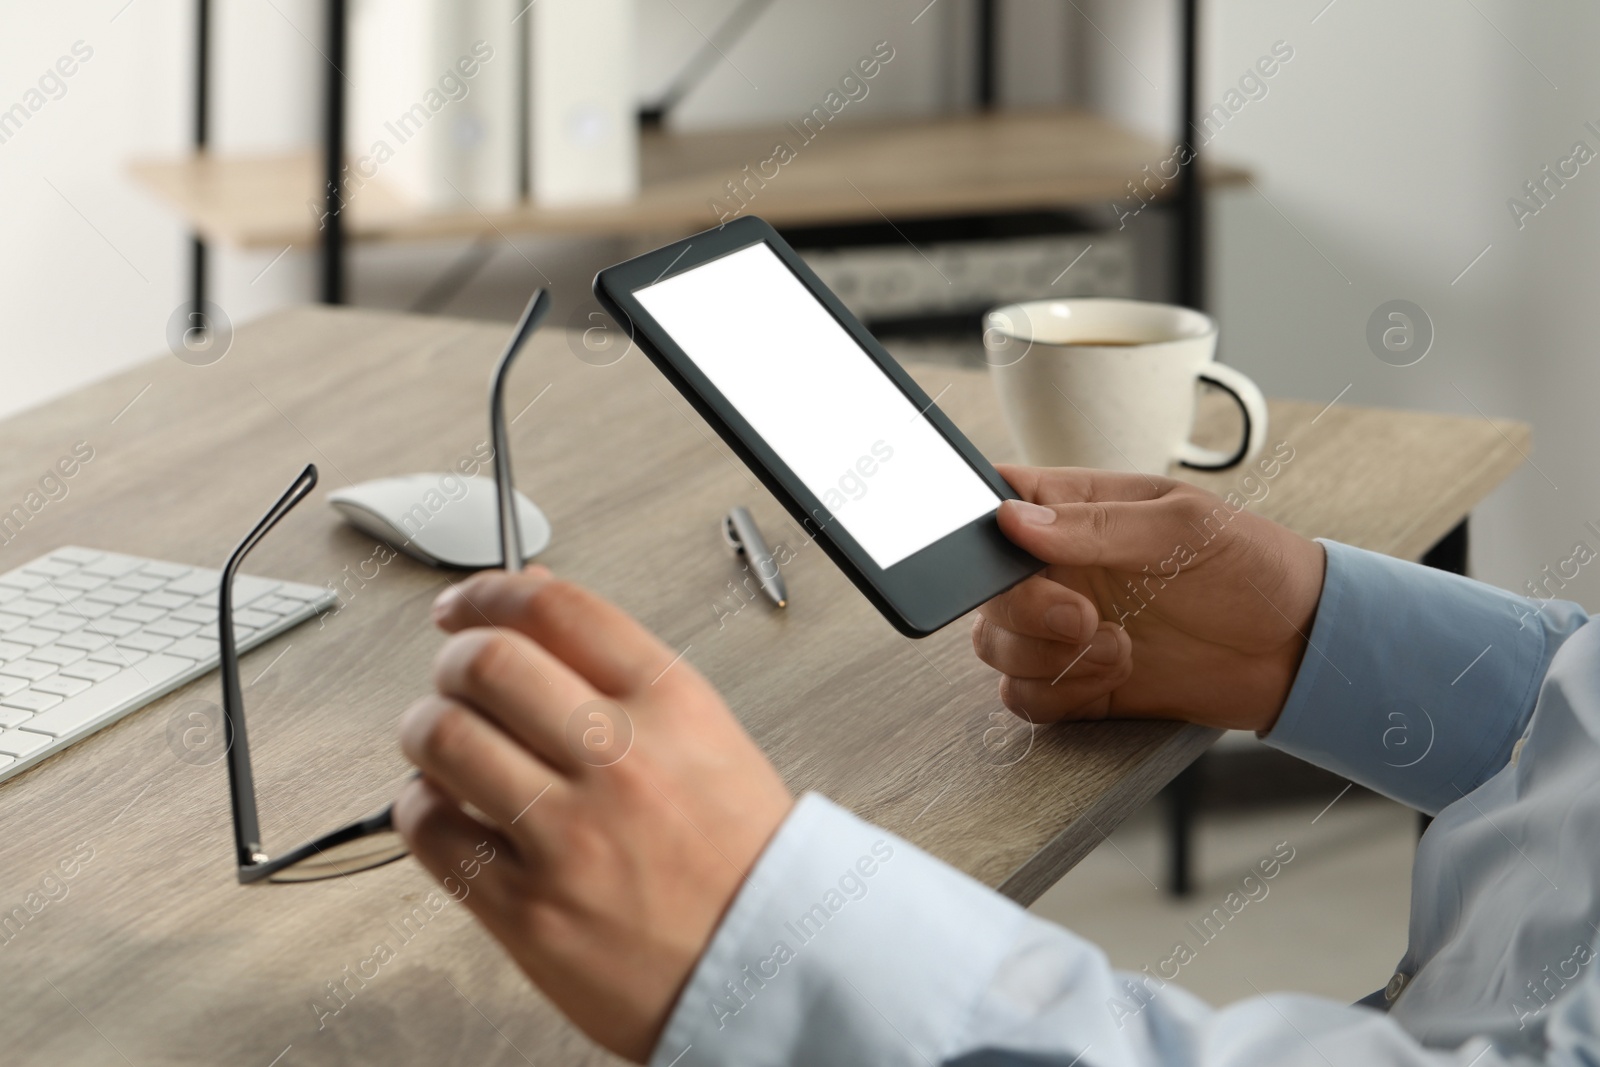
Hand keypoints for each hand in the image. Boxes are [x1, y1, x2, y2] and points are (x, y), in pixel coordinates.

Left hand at [392, 567, 793, 1062]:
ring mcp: (570, 834)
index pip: (554, 610)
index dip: (488, 594)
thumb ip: (616, 670)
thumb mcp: (704, 736)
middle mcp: (620, 759)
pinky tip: (447, 811)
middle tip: (453, 680)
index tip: (464, 605)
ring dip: (425, 730)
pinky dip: (421, 809)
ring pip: (444, 737)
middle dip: (450, 662)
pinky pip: (432, 831)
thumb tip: (532, 603)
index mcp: (673, 706)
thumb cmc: (744, 860)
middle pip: (486, 662)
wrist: (775, 969)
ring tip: (442, 745)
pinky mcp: (528, 908)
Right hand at [973, 464, 1325, 733]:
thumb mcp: (1184, 526)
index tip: (1015, 549)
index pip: (994, 499)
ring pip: (994, 645)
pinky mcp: (1074, 683)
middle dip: (1026, 611)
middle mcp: (1058, 569)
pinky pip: (1023, 697)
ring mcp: (1061, 629)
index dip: (983, 523)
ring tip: (1116, 648)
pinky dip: (1058, 695)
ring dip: (1046, 658)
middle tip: (1084, 617)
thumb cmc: (1252, 570)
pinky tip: (1111, 676)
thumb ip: (1095, 525)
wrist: (1294, 652)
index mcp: (1074, 511)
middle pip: (986, 589)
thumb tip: (1016, 519)